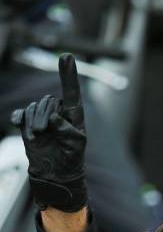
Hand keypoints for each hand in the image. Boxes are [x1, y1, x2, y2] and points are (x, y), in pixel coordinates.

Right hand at [11, 54, 86, 212]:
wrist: (55, 175)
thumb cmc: (71, 160)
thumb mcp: (76, 146)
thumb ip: (67, 130)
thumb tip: (53, 118)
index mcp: (73, 115)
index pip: (72, 92)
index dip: (69, 74)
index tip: (67, 56)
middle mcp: (58, 112)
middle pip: (48, 101)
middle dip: (44, 117)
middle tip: (45, 134)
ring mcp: (42, 117)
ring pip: (33, 107)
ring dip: (33, 122)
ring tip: (38, 137)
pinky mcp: (28, 124)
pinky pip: (21, 113)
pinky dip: (19, 118)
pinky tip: (18, 124)